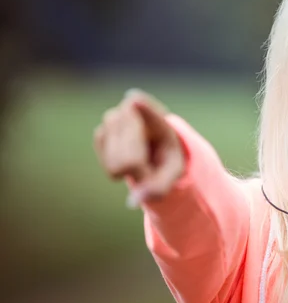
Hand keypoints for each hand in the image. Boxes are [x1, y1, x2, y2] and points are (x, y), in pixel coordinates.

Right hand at [93, 89, 184, 203]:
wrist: (154, 145)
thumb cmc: (167, 156)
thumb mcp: (173, 172)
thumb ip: (159, 188)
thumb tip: (132, 201)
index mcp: (156, 115)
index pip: (145, 109)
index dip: (141, 107)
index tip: (135, 101)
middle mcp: (130, 112)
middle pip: (129, 160)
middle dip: (141, 174)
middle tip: (152, 168)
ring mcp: (111, 120)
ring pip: (117, 166)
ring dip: (131, 172)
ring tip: (142, 160)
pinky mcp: (100, 133)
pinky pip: (109, 167)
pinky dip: (120, 171)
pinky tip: (128, 158)